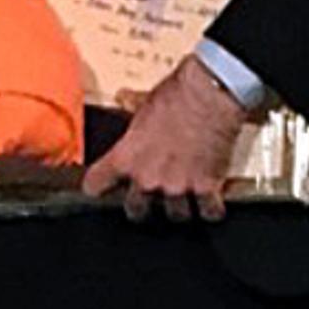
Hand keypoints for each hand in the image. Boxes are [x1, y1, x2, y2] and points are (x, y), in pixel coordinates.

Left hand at [81, 55, 246, 222]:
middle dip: (142, 206)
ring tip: (184, 199)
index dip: (97, 188)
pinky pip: (209, 212)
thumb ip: (132, 107)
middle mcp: (147, 178)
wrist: (210, 94)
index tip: (100, 188)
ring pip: (175, 214)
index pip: (96, 185)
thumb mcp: (145, 102)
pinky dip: (211, 209)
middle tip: (149, 197)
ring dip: (179, 208)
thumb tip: (123, 97)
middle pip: (136, 211)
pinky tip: (212, 203)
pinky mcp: (206, 187)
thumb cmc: (177, 94)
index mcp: (125, 157)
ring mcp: (177, 186)